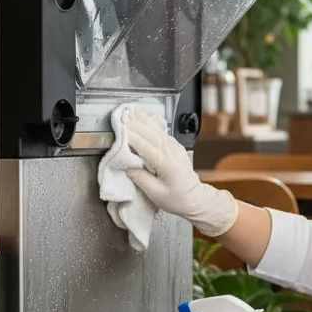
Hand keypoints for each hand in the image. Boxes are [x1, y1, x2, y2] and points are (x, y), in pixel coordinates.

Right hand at [125, 109, 237, 236]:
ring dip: (140, 120)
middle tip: (117, 116)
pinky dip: (149, 123)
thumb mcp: (156, 194)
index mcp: (166, 163)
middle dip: (132, 123)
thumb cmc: (177, 200)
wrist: (195, 199)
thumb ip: (140, 179)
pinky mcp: (174, 146)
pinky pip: (160, 131)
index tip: (116, 129)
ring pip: (155, 129)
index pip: (143, 145)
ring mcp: (174, 146)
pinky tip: (141, 118)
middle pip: (149, 133)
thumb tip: (126, 165)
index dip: (129, 136)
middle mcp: (171, 151)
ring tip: (127, 111)